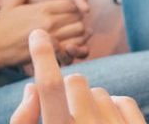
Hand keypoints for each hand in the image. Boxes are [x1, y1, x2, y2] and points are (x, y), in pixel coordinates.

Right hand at [0, 0, 87, 66]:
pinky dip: (74, 45)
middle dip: (76, 19)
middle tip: (69, 25)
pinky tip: (66, 46)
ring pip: (78, 31)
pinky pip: (73, 46)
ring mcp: (51, 37)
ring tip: (69, 35)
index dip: (72, 8)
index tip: (67, 14)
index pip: (71, 4)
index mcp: (43, 8)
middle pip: (77, 16)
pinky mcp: (50, 53)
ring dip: (77, 33)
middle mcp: (49, 21)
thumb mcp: (11, 3)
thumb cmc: (0, 26)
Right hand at [10, 31, 147, 123]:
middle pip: (75, 82)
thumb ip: (24, 122)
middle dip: (67, 91)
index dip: (42, 56)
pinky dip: (114, 110)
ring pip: (100, 91)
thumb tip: (32, 89)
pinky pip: (123, 101)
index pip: (50, 86)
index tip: (38, 34)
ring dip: (90, 104)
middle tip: (65, 116)